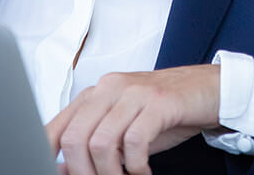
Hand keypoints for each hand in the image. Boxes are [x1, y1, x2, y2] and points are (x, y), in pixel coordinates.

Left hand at [45, 64, 224, 174]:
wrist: (205, 89)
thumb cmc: (162, 112)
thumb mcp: (123, 128)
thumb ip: (95, 144)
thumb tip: (64, 170)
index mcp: (95, 93)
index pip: (58, 125)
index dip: (48, 155)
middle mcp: (110, 87)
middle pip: (76, 137)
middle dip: (82, 172)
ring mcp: (133, 92)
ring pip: (101, 142)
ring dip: (110, 174)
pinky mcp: (158, 101)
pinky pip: (135, 141)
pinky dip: (136, 166)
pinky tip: (144, 172)